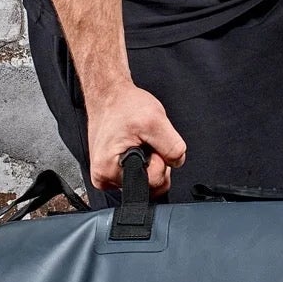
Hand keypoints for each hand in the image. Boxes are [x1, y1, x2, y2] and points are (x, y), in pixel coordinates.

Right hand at [85, 79, 185, 197]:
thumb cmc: (125, 105)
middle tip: (148, 141)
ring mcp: (108, 176)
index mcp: (109, 171)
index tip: (151, 144)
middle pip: (150, 185)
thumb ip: (173, 147)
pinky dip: (145, 161)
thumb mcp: (156, 120)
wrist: (109, 96)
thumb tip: (177, 162)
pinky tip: (137, 145)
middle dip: (157, 163)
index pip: (152, 183)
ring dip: (151, 161)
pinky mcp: (112, 172)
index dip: (160, 163)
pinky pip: (140, 175)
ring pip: (146, 180)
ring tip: (142, 141)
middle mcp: (105, 178)